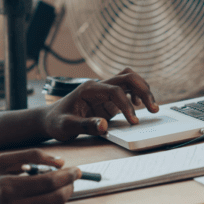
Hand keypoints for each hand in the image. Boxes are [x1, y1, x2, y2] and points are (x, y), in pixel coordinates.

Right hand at [0, 149, 78, 203]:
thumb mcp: (1, 162)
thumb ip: (31, 156)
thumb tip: (60, 161)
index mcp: (9, 188)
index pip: (50, 181)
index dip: (67, 175)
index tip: (75, 171)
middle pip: (56, 199)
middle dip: (68, 188)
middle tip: (70, 181)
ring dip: (55, 200)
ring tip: (48, 191)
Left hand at [42, 68, 158, 141]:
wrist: (50, 119)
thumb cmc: (56, 122)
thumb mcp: (67, 126)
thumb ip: (85, 125)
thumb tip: (104, 126)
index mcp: (89, 89)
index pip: (115, 90)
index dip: (127, 105)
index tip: (134, 121)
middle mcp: (98, 86)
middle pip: (127, 77)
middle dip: (143, 90)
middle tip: (153, 108)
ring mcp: (104, 91)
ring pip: (129, 80)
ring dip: (143, 89)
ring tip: (152, 107)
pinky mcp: (108, 99)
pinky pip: (127, 90)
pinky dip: (137, 95)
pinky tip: (139, 107)